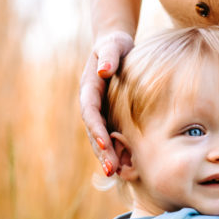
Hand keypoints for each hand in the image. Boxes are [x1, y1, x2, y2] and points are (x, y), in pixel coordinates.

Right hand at [79, 30, 134, 174]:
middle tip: (111, 171)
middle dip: (102, 152)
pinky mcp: (110, 117)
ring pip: (101, 138)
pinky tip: (129, 166)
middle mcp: (92, 104)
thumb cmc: (116, 44)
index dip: (97, 129)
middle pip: (94, 132)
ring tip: (117, 174)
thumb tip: (105, 72)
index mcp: (89, 89)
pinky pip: (112, 137)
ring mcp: (100, 112)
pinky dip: (118, 151)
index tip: (106, 144)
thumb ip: (109, 56)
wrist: (116, 46)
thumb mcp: (114, 45)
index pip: (90, 113)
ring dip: (108, 157)